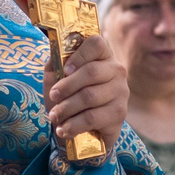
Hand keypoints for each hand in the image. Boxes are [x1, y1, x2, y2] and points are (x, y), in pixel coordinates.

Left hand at [45, 31, 127, 152]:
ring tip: (54, 116)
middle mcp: (116, 70)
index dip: (79, 55)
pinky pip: (93, 118)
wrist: (82, 129)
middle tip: (53, 96)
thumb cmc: (68, 96)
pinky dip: (74, 125)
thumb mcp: (57, 76)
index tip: (65, 70)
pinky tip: (63, 129)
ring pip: (90, 97)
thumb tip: (56, 56)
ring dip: (66, 108)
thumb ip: (56, 64)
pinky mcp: (119, 114)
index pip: (96, 44)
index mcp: (102, 55)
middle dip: (67, 86)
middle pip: (91, 72)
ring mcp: (121, 92)